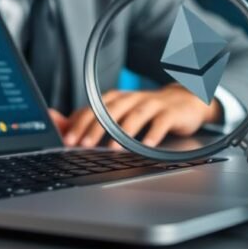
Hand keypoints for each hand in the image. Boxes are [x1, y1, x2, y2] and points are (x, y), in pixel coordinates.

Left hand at [52, 85, 220, 148]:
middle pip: (111, 111)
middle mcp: (132, 98)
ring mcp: (152, 104)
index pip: (93, 108)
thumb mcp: (120, 113)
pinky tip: (146, 146)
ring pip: (135, 115)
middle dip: (95, 128)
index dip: (80, 124)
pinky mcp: (171, 112)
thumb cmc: (147, 111)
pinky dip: (154, 134)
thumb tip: (63, 127)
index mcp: (116, 98)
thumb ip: (93, 120)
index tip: (68, 140)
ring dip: (123, 132)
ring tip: (113, 149)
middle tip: (84, 145)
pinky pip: (161, 122)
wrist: (185, 101)